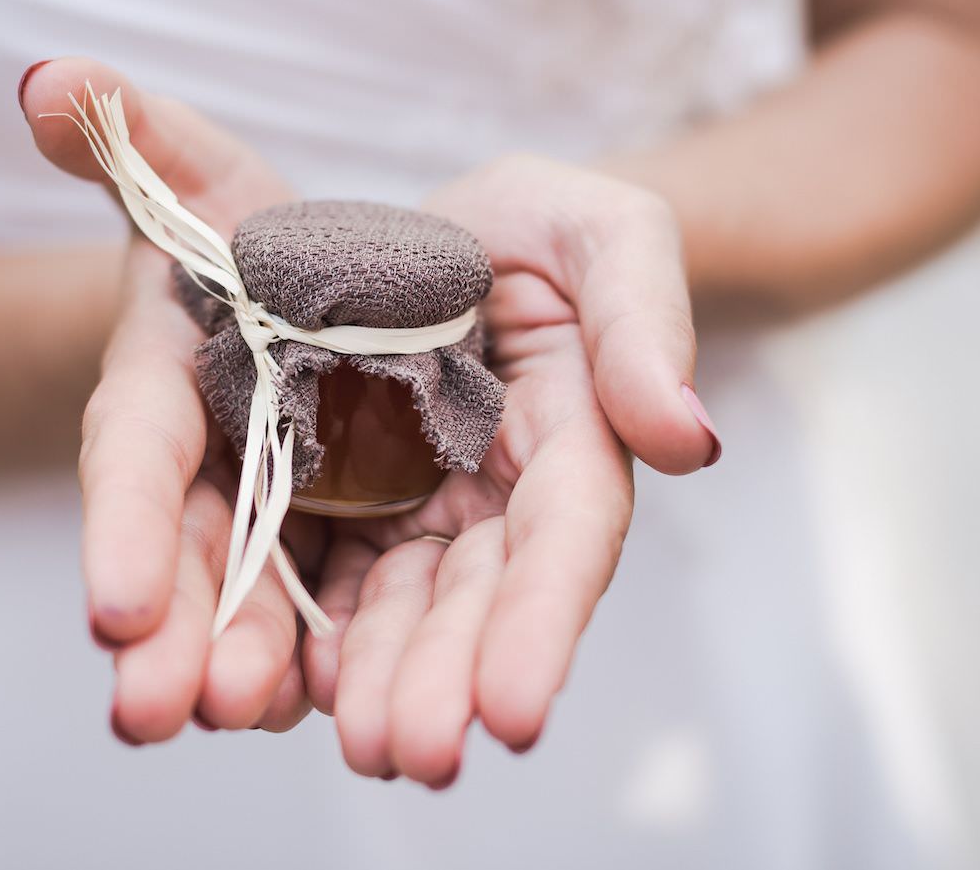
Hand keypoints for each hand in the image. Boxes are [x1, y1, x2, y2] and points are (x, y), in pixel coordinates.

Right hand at [22, 58, 313, 737]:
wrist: (321, 298)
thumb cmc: (257, 237)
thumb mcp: (210, 183)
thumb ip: (144, 141)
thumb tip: (49, 78)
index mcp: (168, 378)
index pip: (135, 451)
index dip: (120, 523)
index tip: (112, 608)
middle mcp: (203, 463)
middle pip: (182, 552)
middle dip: (169, 633)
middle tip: (155, 714)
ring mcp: (265, 515)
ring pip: (250, 602)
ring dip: (244, 667)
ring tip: (247, 722)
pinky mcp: (330, 549)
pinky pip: (323, 615)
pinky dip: (317, 663)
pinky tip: (327, 708)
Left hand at [301, 154, 721, 787]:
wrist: (447, 227)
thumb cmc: (543, 226)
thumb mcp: (603, 233)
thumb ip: (645, 322)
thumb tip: (688, 441)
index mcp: (573, 437)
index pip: (565, 540)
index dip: (540, 624)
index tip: (513, 711)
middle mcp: (500, 496)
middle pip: (477, 599)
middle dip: (447, 678)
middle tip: (410, 753)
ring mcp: (423, 507)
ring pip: (401, 606)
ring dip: (380, 680)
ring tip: (354, 744)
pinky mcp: (352, 503)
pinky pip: (332, 574)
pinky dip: (316, 631)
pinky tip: (291, 682)